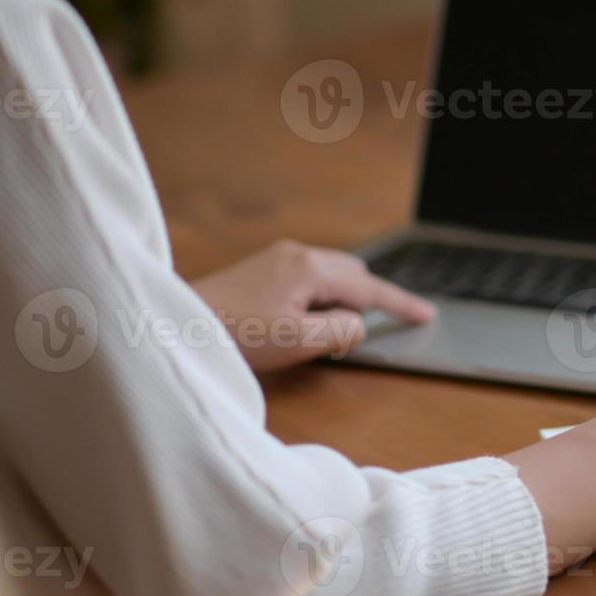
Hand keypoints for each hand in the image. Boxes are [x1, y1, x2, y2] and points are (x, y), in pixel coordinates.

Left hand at [190, 240, 434, 372]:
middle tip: (373, 330)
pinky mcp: (260, 268)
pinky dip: (321, 297)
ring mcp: (277, 257)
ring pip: (330, 274)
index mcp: (311, 269)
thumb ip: (340, 332)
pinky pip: (308, 277)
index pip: (370, 286)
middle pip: (352, 273)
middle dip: (369, 299)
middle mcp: (298, 254)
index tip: (426, 315)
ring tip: (334, 331)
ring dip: (342, 299)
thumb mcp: (297, 342)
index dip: (400, 304)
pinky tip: (306, 319)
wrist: (170, 325)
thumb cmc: (232, 335)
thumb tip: (359, 325)